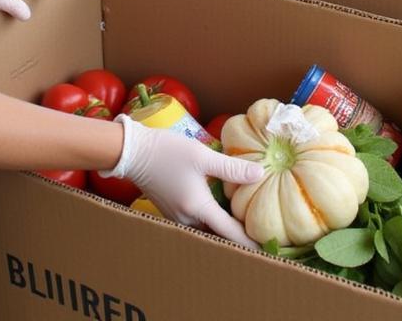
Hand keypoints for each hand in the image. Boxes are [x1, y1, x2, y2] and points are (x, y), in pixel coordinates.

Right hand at [102, 116, 263, 246]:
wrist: (133, 151)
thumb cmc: (166, 151)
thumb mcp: (201, 155)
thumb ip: (231, 167)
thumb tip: (259, 173)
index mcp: (196, 208)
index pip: (229, 233)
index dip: (249, 242)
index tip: (268, 251)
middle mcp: (186, 219)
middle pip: (218, 235)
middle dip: (238, 237)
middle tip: (260, 234)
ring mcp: (177, 217)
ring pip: (206, 228)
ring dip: (223, 227)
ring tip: (244, 222)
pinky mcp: (171, 210)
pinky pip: (196, 221)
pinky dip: (210, 218)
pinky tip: (220, 206)